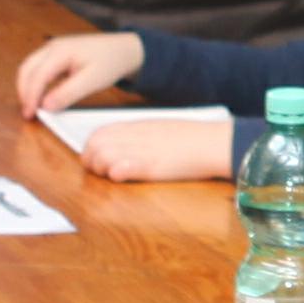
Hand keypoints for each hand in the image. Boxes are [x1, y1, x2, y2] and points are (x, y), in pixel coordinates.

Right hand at [15, 29, 144, 118]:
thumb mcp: (91, 81)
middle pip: (27, 69)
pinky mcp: (56, 55)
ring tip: (33, 106)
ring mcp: (53, 49)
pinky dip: (35, 82)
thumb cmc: (110, 61)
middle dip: (24, 91)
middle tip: (28, 113)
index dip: (31, 96)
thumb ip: (68, 93)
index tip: (30, 114)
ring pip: (30, 68)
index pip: (37, 75)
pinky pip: (38, 68)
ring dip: (28, 87)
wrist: (124, 50)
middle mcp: (53, 47)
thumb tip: (46, 106)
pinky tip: (41, 96)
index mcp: (60, 51)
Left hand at [67, 108, 235, 183]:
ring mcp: (142, 151)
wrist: (213, 142)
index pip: (98, 134)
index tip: (96, 160)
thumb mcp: (159, 129)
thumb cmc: (191, 139)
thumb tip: (119, 146)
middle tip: (101, 172)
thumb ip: (138, 136)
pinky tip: (119, 175)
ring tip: (112, 175)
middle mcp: (135, 137)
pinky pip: (123, 166)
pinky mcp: (151, 166)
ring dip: (101, 169)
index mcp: (137, 126)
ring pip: (103, 156)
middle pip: (95, 145)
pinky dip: (115, 171)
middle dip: (91, 161)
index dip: (90, 149)